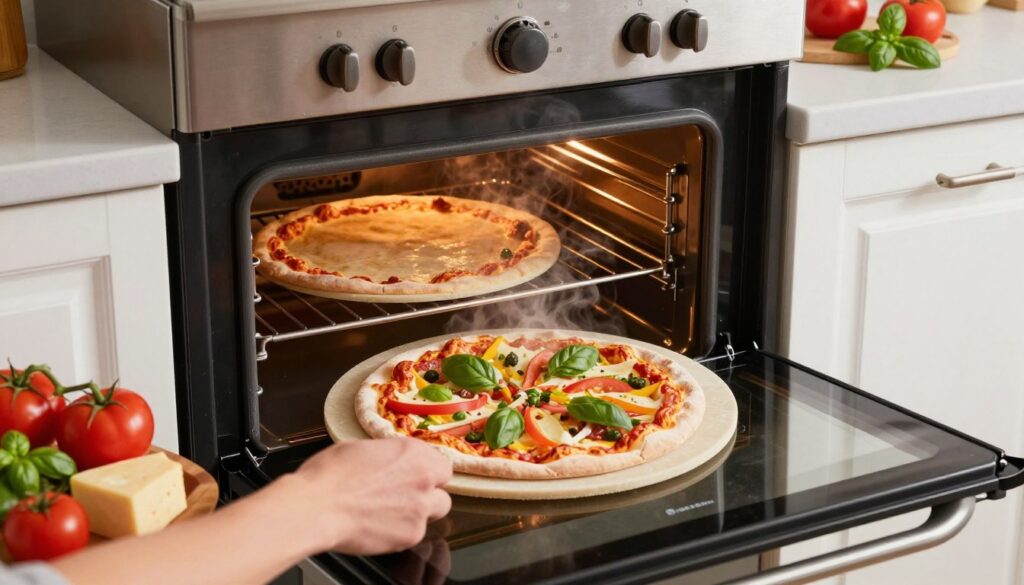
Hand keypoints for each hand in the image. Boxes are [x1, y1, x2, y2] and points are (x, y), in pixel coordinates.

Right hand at [288, 438, 452, 554]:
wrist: (318, 506)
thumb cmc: (330, 474)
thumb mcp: (360, 448)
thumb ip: (387, 455)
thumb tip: (387, 460)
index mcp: (413, 452)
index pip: (441, 463)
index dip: (428, 471)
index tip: (417, 475)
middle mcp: (423, 479)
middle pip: (443, 489)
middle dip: (429, 492)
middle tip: (406, 495)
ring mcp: (420, 509)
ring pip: (435, 512)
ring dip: (420, 512)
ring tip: (392, 512)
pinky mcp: (410, 535)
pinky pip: (415, 533)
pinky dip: (401, 531)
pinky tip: (380, 526)